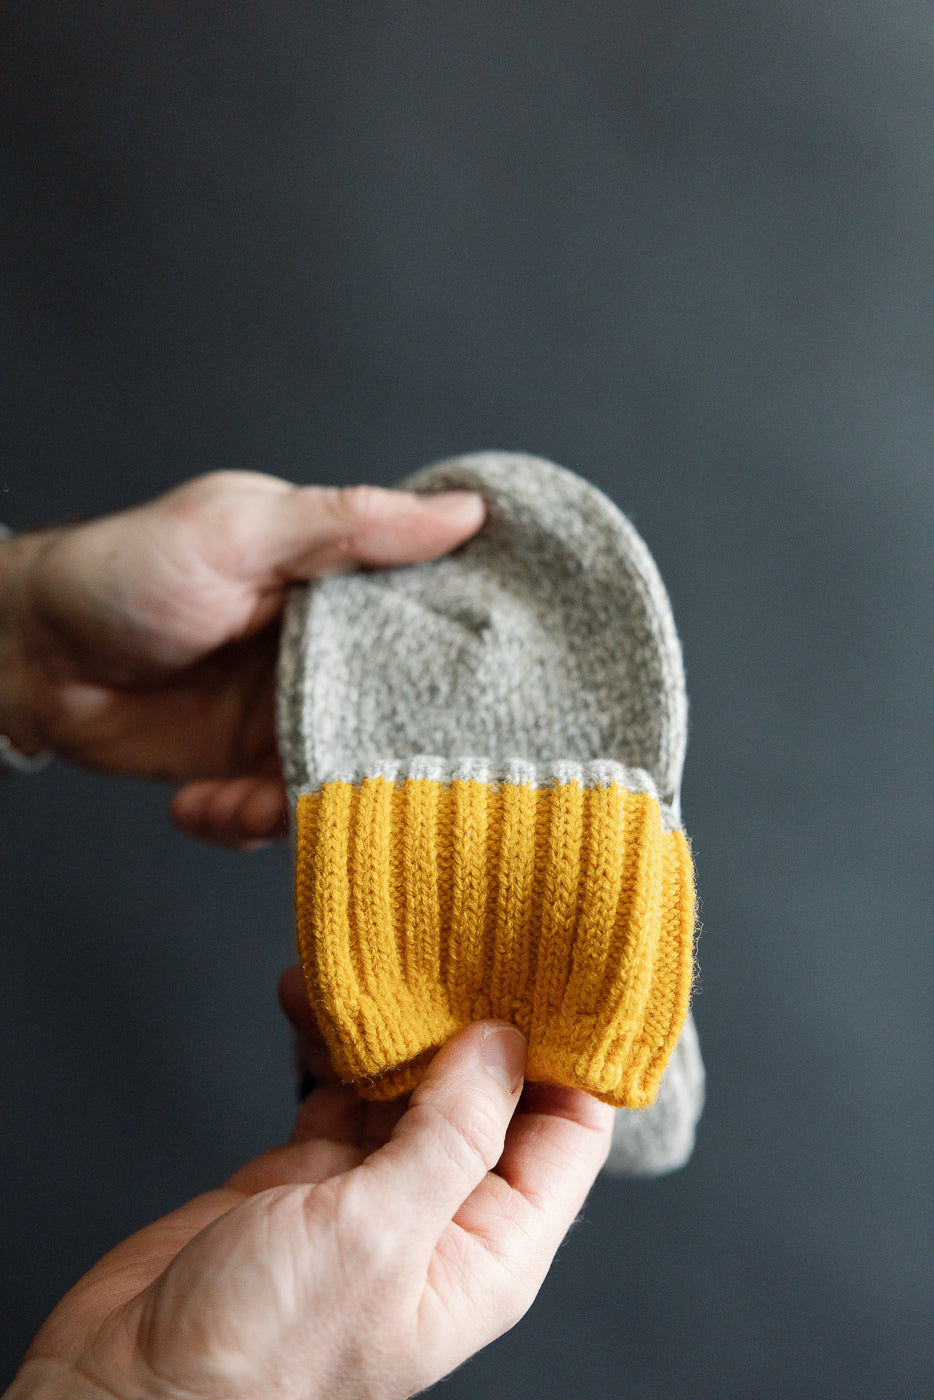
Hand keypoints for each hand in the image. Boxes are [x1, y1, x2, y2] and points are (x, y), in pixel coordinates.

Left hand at [0, 472, 483, 843]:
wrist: (30, 657)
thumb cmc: (120, 571)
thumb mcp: (238, 531)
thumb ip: (346, 527)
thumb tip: (462, 512)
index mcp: (339, 580)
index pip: (432, 613)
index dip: (464, 654)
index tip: (498, 696)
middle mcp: (329, 650)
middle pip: (400, 713)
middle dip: (386, 758)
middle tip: (354, 774)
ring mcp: (291, 712)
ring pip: (345, 774)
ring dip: (304, 805)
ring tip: (244, 803)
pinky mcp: (250, 765)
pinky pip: (282, 810)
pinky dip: (247, 823)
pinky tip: (200, 805)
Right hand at [7, 975, 613, 1399]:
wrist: (132, 1392)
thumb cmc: (260, 1359)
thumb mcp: (377, 1236)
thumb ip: (451, 1136)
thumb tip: (504, 1043)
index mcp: (489, 1248)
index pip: (568, 1132)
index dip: (570, 1051)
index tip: (558, 968)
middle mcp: (441, 1214)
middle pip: (489, 1093)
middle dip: (477, 1015)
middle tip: (467, 932)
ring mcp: (372, 1189)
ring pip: (409, 1078)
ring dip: (394, 1016)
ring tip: (381, 950)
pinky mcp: (307, 1169)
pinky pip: (338, 1082)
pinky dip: (327, 1036)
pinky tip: (311, 992)